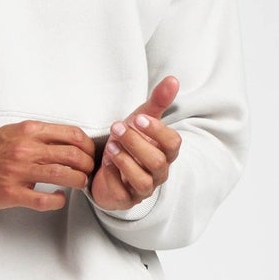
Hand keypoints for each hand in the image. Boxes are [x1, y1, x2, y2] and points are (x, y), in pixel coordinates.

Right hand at [0, 120, 97, 212]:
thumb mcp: (16, 131)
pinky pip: (43, 199)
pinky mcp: (13, 193)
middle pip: (72, 155)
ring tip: (79, 183)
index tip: (90, 153)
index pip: (72, 135)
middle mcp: (25, 149)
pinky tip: (60, 198)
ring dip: (78, 180)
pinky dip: (57, 200)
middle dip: (87, 164)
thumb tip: (71, 139)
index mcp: (29, 131)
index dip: (88, 146)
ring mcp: (19, 172)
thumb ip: (41, 133)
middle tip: (88, 170)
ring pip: (62, 175)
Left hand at [89, 77, 180, 211]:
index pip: (173, 144)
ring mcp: (143, 188)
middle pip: (157, 162)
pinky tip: (105, 164)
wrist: (107, 168)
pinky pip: (122, 193)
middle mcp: (158, 172)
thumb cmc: (129, 143)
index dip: (158, 132)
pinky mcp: (126, 200)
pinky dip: (112, 178)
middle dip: (136, 143)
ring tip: (110, 146)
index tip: (138, 118)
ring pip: (143, 180)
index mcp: (166, 152)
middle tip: (117, 128)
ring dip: (125, 161)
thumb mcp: (141, 120)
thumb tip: (173, 79)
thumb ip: (157, 102)